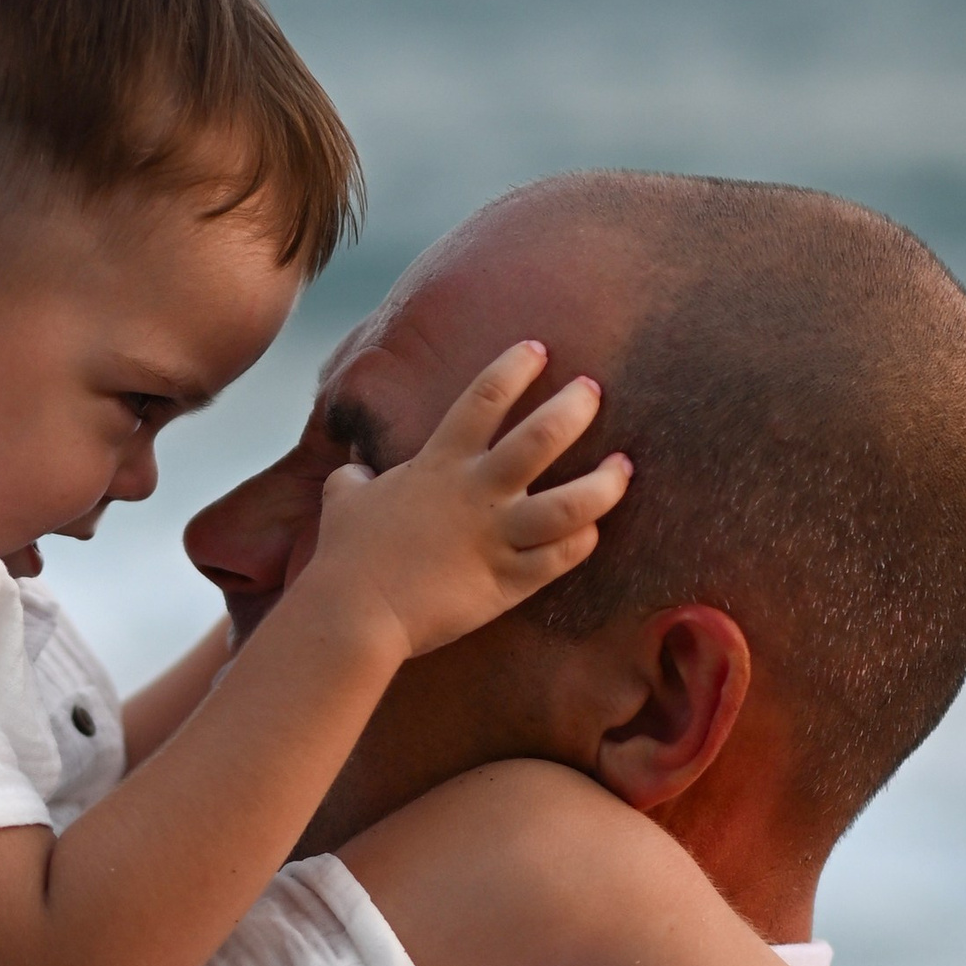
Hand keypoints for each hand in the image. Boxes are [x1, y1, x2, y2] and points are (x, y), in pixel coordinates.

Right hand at [302, 339, 632, 659]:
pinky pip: (561, 558)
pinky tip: (592, 532)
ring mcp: (496, 538)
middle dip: (575, 407)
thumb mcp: (343, 502)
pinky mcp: (507, 583)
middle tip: (592, 393)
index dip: (515, 367)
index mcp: (439, 464)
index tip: (539, 350)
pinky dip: (582, 542)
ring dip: (604, 483)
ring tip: (622, 468)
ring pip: (570, 504)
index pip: (484, 397)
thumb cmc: (346, 558)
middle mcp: (476, 493)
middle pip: (542, 437)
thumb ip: (354, 479)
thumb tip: (353, 471)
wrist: (354, 614)